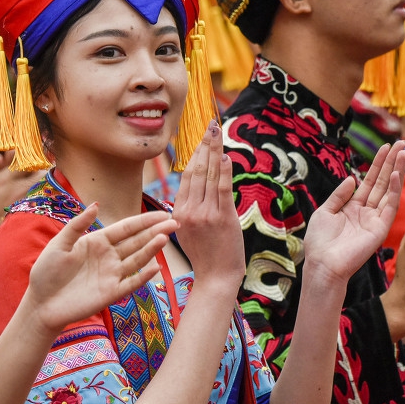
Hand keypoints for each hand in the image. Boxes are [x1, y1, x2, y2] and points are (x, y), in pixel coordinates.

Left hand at [23, 205, 175, 334]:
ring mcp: (112, 275)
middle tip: (175, 223)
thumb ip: (77, 225)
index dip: (144, 220)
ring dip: (151, 250)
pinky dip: (143, 277)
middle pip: (137, 242)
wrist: (41, 303)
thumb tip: (96, 204)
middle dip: (156, 231)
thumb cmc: (47, 272)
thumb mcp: (59, 244)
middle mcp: (109, 256)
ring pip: (137, 260)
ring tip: (165, 238)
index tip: (163, 213)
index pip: (126, 228)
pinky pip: (131, 283)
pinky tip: (156, 267)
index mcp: (98, 241)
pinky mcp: (111, 294)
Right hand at [172, 123, 243, 286]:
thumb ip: (188, 209)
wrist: (216, 278)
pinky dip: (224, 171)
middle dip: (204, 145)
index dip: (194, 154)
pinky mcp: (222, 218)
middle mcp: (189, 210)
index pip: (187, 176)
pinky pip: (222, 189)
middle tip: (210, 125)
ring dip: (214, 151)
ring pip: (209, 175)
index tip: (201, 138)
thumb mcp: (188, 231)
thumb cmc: (205, 256)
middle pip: (197, 171)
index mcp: (178, 212)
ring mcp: (205, 214)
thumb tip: (193, 188)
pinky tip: (226, 156)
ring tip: (217, 132)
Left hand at [303, 141, 404, 290]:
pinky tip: (396, 175)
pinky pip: (389, 206)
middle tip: (402, 143)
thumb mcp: (325, 212)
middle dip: (391, 162)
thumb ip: (339, 195)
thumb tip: (352, 178)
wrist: (322, 264)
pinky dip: (394, 190)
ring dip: (396, 171)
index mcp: (353, 207)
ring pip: (389, 190)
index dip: (377, 164)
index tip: (386, 147)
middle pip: (382, 182)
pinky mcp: (380, 229)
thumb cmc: (320, 242)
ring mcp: (375, 220)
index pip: (369, 181)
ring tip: (403, 153)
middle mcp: (367, 212)